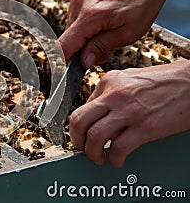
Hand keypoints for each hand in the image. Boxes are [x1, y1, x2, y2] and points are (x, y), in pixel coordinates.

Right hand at [59, 0, 171, 66]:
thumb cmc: (143, 2)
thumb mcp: (128, 34)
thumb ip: (101, 47)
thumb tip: (84, 60)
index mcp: (91, 15)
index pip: (65, 44)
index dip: (63, 59)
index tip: (65, 69)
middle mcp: (80, 1)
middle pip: (69, 35)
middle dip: (82, 47)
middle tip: (101, 50)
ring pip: (73, 23)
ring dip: (84, 32)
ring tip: (105, 29)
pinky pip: (76, 10)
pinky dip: (86, 18)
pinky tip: (102, 14)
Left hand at [69, 60, 189, 166]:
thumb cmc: (164, 82)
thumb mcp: (129, 79)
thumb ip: (110, 95)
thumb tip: (96, 117)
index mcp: (108, 82)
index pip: (81, 108)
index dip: (80, 127)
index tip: (82, 136)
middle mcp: (114, 95)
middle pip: (78, 121)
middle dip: (76, 140)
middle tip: (81, 149)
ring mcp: (129, 111)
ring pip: (94, 136)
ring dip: (92, 153)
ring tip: (98, 157)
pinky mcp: (145, 127)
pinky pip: (119, 148)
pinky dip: (114, 159)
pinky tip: (117, 160)